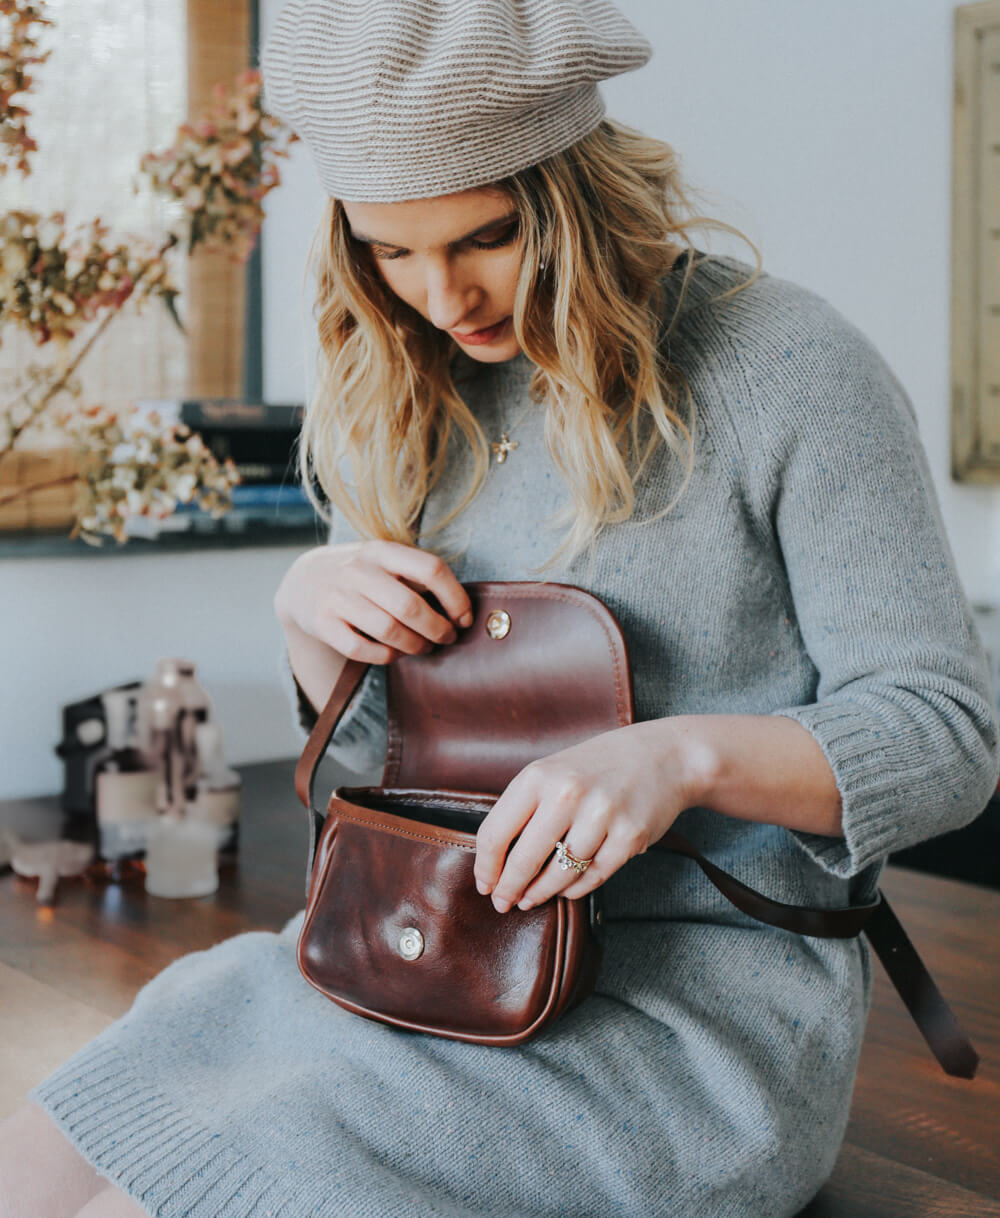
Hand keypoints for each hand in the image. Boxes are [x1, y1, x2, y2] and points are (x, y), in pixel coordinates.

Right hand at [275, 539, 473, 663]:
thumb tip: (462, 611)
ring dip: (415, 645)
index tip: (465, 618)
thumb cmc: (361, 574)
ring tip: (424, 647)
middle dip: (437, 629)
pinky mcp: (322, 623)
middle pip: (410, 606)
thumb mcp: (384, 561)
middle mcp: (358, 570)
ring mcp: (337, 597)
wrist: (303, 580)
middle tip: (447, 638)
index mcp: (382, 550)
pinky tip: (395, 653)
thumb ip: (416, 576)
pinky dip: (386, 656)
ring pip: (388, 630)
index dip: (455, 598)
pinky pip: (362, 649)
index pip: (431, 569)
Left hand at [473, 720, 700, 912]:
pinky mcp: (629, 837)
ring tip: (531, 899)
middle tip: (503, 903)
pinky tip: (565, 890)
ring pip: (559, 874)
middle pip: (524, 859)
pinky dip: (575, 890)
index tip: (484, 884)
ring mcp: (601, 816)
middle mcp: (568, 794)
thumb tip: (496, 859)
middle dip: (509, 889)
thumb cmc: (600, 766)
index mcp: (539, 775)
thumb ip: (526, 807)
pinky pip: (592, 877)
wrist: (664, 756)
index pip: (495, 832)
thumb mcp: (554, 770)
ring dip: (541, 893)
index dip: (486, 867)